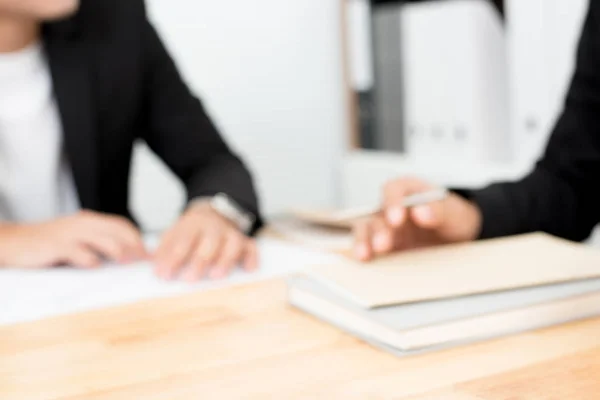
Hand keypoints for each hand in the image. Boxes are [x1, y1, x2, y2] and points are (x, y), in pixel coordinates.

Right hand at [0, 211, 147, 268]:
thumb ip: (97, 243)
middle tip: (144, 260)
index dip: (137, 238)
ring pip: (101, 238)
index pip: (121, 225)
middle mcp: (83, 224)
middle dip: (134, 244)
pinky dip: (89, 258)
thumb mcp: (75, 238)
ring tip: (127, 261)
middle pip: (117, 230)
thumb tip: (125, 256)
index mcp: (89, 221)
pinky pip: (77, 251)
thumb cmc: (48, 243)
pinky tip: (95, 266)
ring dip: (117, 250)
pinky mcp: (56, 246)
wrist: (14, 242)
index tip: (148, 254)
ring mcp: (70, 234)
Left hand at [154, 202, 257, 281]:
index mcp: (193, 224)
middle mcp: (214, 227)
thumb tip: (157, 271)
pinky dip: (252, 258)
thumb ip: (165, 250)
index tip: (164, 275)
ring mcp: (231, 233)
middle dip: (199, 260)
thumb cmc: (191, 232)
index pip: (183, 240)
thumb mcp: (174, 233)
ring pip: (232, 244)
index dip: (173, 258)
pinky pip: (252, 247)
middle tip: (189, 279)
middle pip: (209, 242)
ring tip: (216, 276)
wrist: (212, 212)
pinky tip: (249, 270)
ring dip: (225, 259)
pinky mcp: (245, 241)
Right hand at [353, 178, 481, 260]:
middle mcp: (391, 207)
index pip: (393, 190)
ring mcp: (385, 227)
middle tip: (383, 244)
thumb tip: (421, 212)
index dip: (392, 203)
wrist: (456, 237)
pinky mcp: (383, 246)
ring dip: (364, 241)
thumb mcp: (452, 212)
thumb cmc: (451, 217)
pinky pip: (368, 247)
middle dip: (379, 230)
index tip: (397, 219)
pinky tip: (364, 261)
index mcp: (407, 191)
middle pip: (377, 214)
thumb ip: (438, 209)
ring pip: (366, 230)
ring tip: (365, 254)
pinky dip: (364, 253)